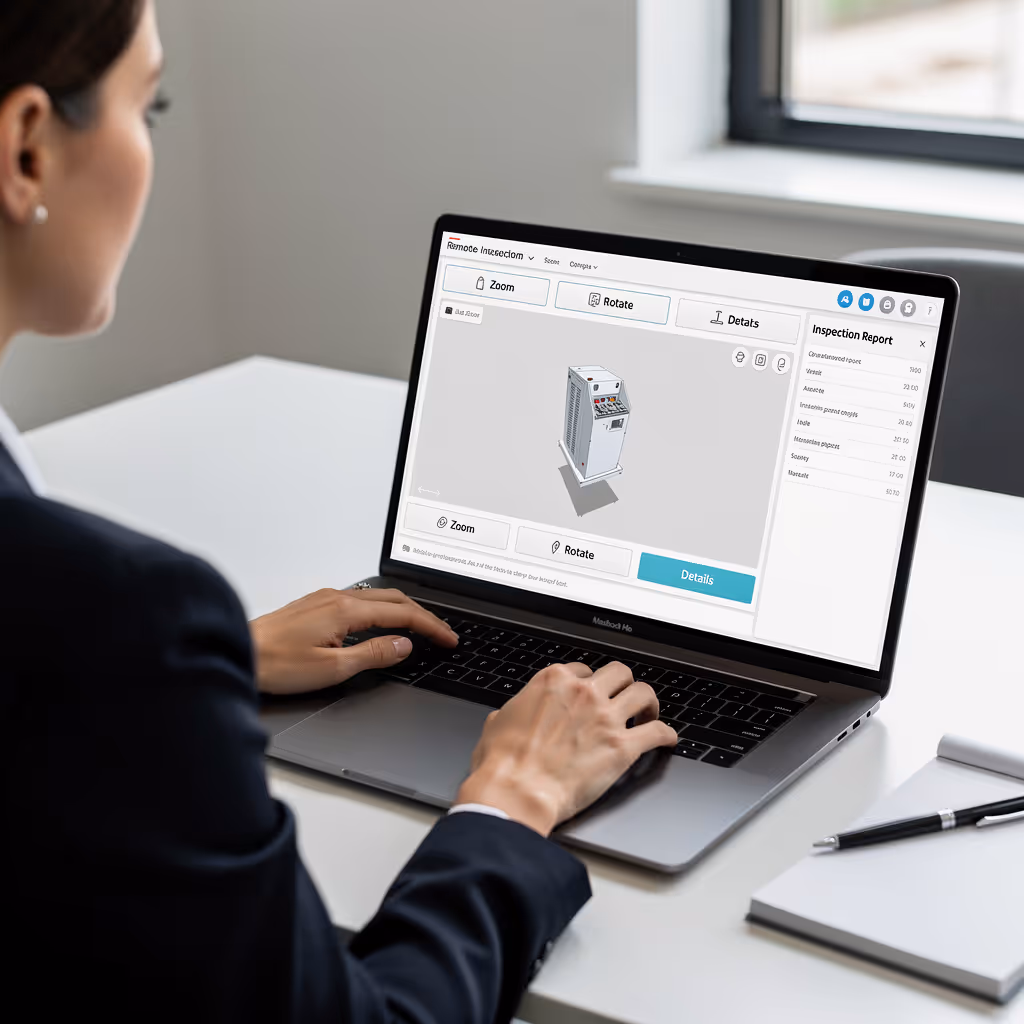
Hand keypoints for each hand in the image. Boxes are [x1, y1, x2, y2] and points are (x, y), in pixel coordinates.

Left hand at [250, 588, 457, 695]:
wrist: (237, 653)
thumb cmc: (276, 664)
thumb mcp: (333, 668)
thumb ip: (373, 654)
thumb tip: (403, 645)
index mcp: (346, 610)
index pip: (402, 614)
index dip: (430, 626)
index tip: (448, 638)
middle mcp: (337, 597)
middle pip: (394, 599)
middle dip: (422, 614)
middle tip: (441, 633)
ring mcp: (325, 598)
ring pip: (376, 598)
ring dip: (402, 610)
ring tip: (418, 627)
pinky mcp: (315, 605)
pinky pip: (359, 601)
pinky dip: (381, 610)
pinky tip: (380, 623)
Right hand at [455, 662, 677, 836]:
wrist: (517, 791)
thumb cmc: (503, 763)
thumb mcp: (496, 724)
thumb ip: (509, 712)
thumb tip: (506, 716)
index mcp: (553, 681)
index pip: (583, 670)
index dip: (589, 684)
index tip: (591, 695)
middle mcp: (583, 693)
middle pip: (619, 673)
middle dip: (623, 685)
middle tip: (624, 698)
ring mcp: (606, 718)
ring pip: (644, 693)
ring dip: (648, 703)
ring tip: (648, 713)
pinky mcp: (623, 747)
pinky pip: (657, 732)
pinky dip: (666, 734)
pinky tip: (667, 739)